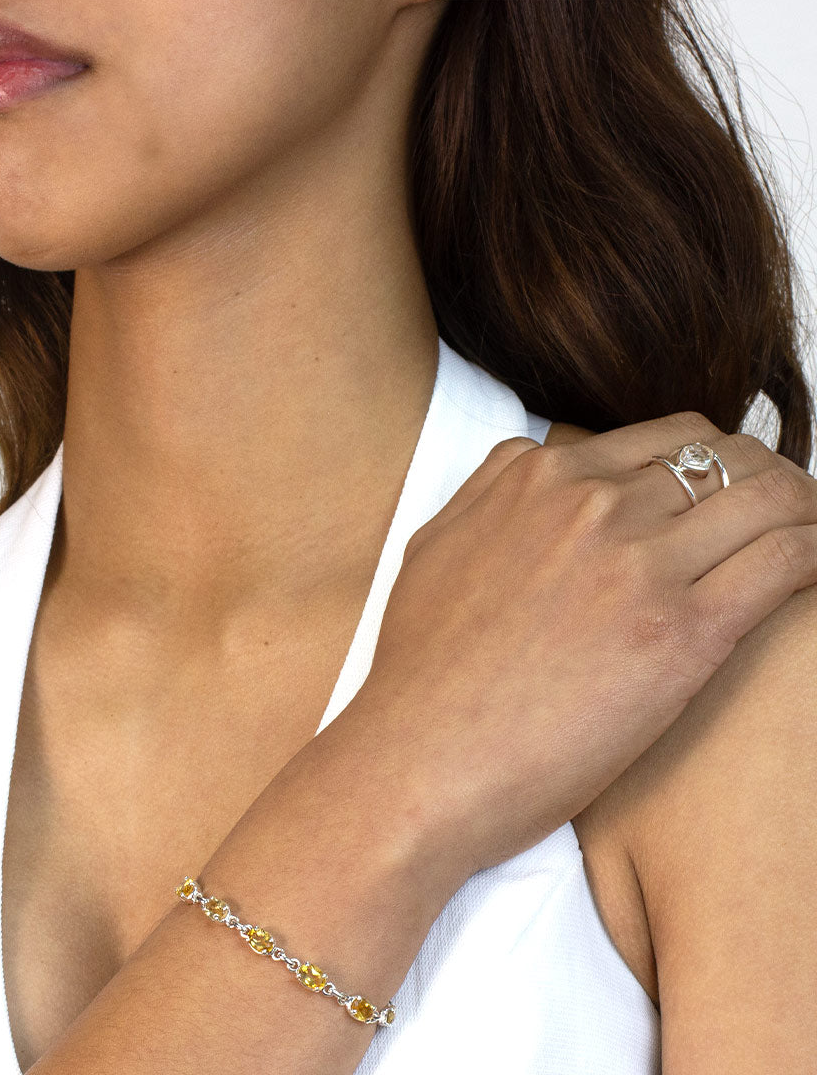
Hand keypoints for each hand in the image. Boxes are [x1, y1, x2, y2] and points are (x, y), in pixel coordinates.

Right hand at [343, 410, 816, 890]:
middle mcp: (592, 505)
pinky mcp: (681, 633)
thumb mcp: (435, 545)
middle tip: (791, 510)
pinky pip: (785, 562)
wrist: (419, 759)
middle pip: (726, 460)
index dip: (715, 460)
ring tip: (814, 537)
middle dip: (770, 477)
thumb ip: (490, 488)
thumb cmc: (422, 672)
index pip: (668, 438)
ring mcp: (638, 564)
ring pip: (770, 499)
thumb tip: (535, 460)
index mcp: (538, 479)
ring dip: (806, 510)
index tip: (731, 490)